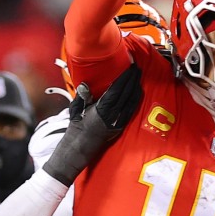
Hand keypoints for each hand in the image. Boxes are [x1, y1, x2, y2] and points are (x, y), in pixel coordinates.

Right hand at [44, 65, 142, 183]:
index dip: (124, 79)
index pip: (116, 90)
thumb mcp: (76, 110)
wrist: (80, 147)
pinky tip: (138, 92)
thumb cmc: (76, 127)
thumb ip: (82, 97)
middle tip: (137, 68)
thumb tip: (85, 84)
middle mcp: (112, 115)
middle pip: (126, 94)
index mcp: (101, 110)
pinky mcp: (120, 126)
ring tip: (139, 76)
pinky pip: (131, 110)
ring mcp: (117, 121)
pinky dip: (136, 99)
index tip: (129, 69)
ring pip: (131, 102)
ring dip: (136, 88)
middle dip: (132, 80)